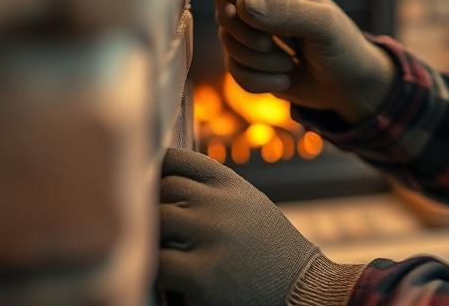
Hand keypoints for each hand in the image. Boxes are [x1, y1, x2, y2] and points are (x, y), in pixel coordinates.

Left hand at [157, 148, 317, 304]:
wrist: (301, 288)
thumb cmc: (269, 250)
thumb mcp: (249, 205)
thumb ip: (214, 192)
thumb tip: (162, 184)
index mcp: (231, 184)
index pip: (177, 160)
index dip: (156, 171)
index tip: (146, 185)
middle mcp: (221, 203)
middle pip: (162, 190)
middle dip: (152, 208)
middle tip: (150, 226)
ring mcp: (211, 236)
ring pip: (155, 222)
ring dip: (152, 237)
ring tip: (158, 250)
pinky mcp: (202, 274)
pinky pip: (158, 262)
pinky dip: (154, 269)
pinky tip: (165, 275)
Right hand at [215, 0, 395, 123]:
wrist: (351, 88)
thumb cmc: (344, 47)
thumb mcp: (323, 25)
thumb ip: (286, 11)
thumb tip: (242, 3)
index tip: (234, 8)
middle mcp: (264, 6)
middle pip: (224, 9)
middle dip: (243, 34)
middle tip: (267, 45)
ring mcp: (255, 36)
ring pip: (229, 44)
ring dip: (256, 61)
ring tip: (289, 65)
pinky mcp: (253, 64)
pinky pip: (235, 71)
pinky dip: (257, 81)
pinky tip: (285, 80)